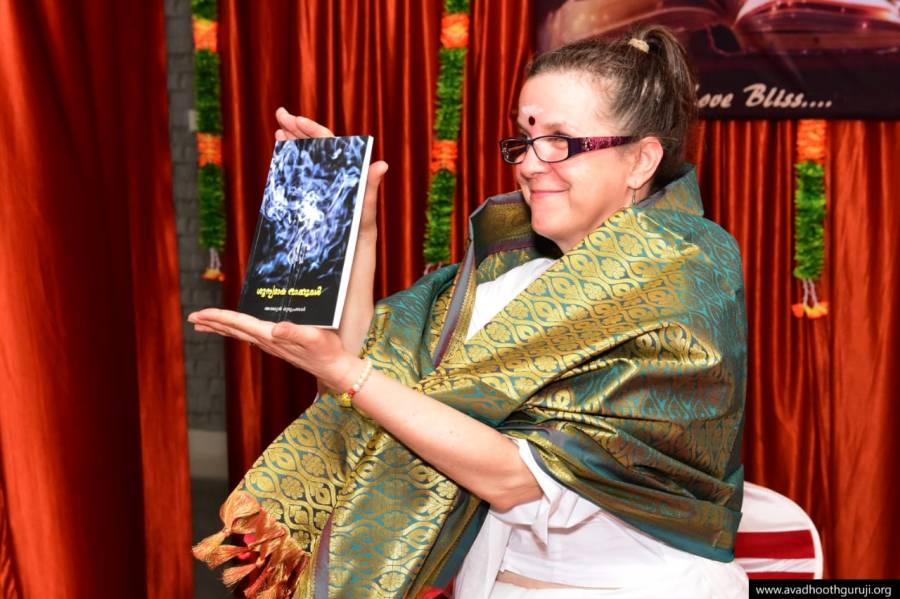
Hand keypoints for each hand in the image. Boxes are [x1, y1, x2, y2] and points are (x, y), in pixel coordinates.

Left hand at [188, 308, 360, 390]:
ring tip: (205, 324)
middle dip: (212, 323)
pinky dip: (236, 331)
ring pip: (239, 334)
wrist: (334, 369)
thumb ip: (295, 332)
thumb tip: (275, 328)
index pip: (239, 324)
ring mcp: (271, 345)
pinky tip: (235, 330)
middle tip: (192, 318)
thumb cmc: (327, 352)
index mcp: (271, 336)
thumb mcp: (314, 338)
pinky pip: (250, 336)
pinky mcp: (278, 345)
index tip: (200, 314)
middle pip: (233, 330)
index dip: (219, 317)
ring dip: (221, 328)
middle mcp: (267, 341)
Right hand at [274, 107, 387, 237]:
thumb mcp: (366, 210)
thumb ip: (370, 187)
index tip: (295, 119)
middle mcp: (335, 173)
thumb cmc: (362, 232)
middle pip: (315, 144)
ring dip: (292, 142)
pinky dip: (291, 163)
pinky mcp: (313, 196)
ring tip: (278, 131)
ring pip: (307, 156)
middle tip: (280, 114)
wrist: (350, 256)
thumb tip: (382, 164)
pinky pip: (301, 175)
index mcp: (347, 170)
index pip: (328, 142)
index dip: (311, 129)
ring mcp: (323, 184)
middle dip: (297, 128)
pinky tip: (280, 155)